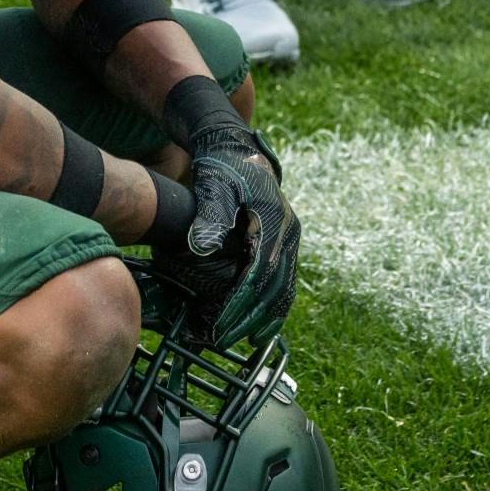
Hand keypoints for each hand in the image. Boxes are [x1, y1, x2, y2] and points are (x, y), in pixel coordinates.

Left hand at [180, 124, 298, 347]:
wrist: (235, 149)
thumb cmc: (220, 168)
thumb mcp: (213, 185)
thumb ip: (209, 216)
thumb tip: (200, 248)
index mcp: (273, 221)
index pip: (258, 273)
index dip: (240, 303)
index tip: (221, 326)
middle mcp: (288, 232)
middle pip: (275, 286)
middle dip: (250, 318)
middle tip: (225, 341)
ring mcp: (288, 238)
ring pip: (284, 287)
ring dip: (266, 317)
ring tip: (246, 342)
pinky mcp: (282, 242)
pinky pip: (282, 281)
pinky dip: (272, 305)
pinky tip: (259, 324)